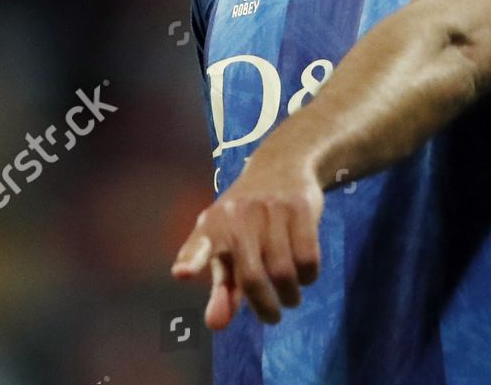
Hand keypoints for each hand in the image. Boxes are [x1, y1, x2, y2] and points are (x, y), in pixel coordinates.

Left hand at [170, 154, 324, 329]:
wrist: (280, 166)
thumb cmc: (245, 218)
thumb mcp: (227, 247)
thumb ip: (221, 288)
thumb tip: (216, 325)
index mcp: (212, 227)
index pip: (199, 244)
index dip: (191, 259)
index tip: (182, 273)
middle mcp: (238, 216)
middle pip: (252, 277)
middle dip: (265, 307)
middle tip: (272, 317)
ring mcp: (271, 209)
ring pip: (284, 272)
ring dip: (290, 295)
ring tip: (290, 298)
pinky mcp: (300, 207)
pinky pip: (308, 258)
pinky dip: (308, 277)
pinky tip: (304, 276)